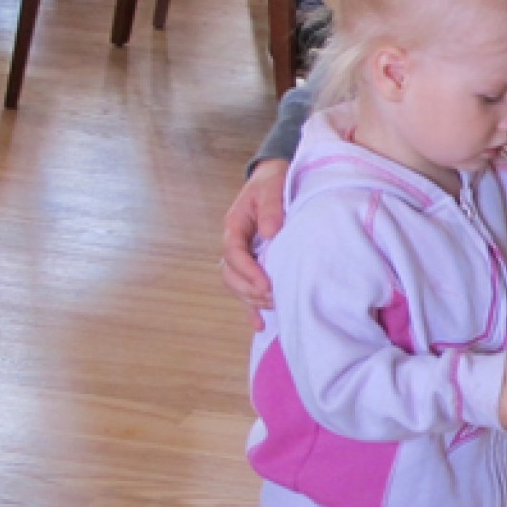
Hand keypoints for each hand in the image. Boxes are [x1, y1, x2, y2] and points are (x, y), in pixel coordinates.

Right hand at [221, 160, 289, 307]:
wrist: (275, 180)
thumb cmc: (273, 182)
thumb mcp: (272, 187)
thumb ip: (271, 208)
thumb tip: (271, 232)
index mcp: (235, 225)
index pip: (233, 253)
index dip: (247, 271)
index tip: (266, 284)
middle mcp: (235, 244)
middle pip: (231, 275)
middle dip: (250, 289)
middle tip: (273, 297)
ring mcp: (243, 257)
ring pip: (238, 285)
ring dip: (253, 299)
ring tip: (275, 306)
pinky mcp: (254, 266)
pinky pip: (248, 290)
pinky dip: (252, 309)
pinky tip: (259, 325)